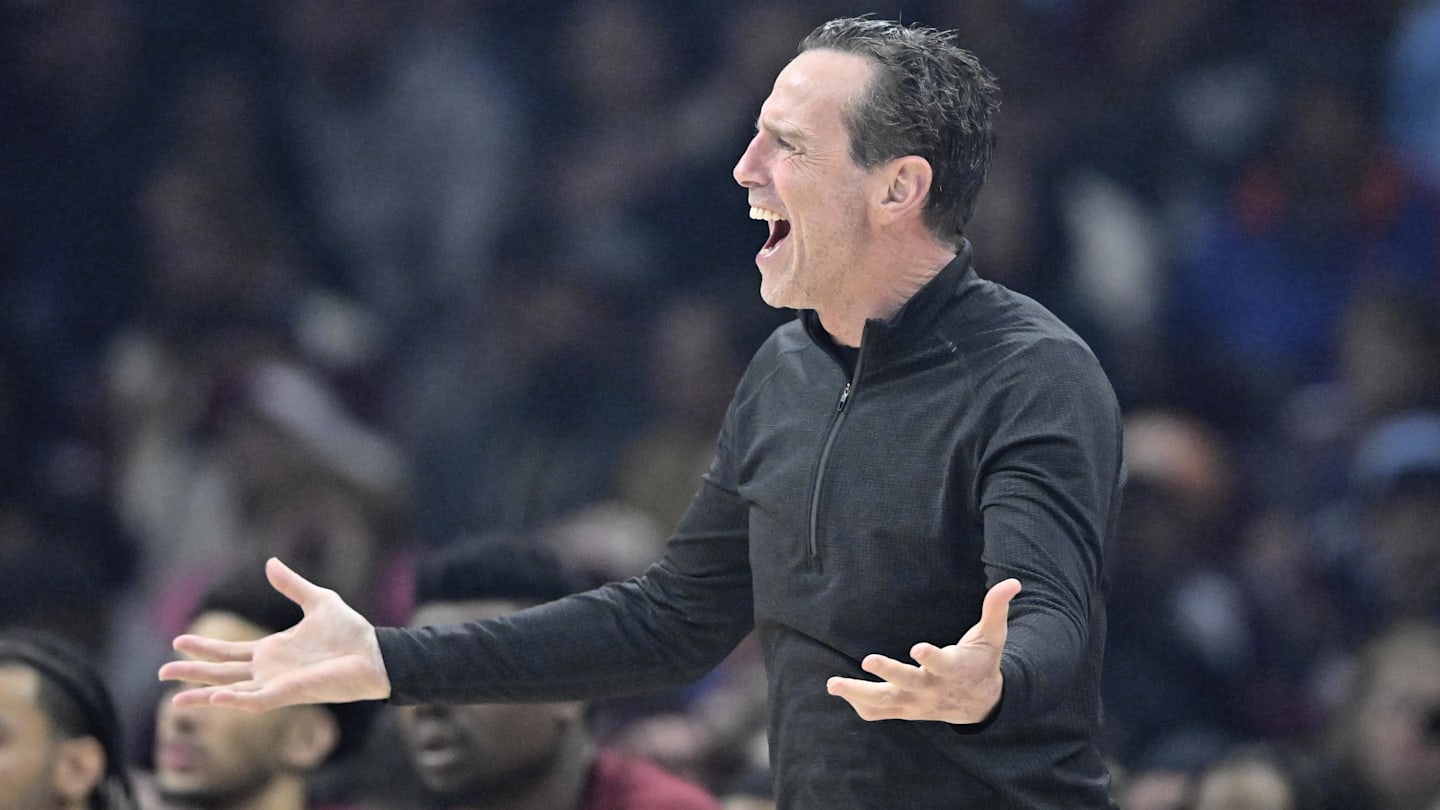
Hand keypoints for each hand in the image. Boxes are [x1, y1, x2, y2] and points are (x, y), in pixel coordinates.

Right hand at [158, 557, 390, 710]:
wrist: (374, 652)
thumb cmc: (351, 632)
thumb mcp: (317, 600)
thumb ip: (291, 585)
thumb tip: (269, 563)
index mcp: (273, 650)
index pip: (229, 652)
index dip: (204, 648)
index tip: (178, 641)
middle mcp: (269, 670)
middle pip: (221, 673)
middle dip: (192, 673)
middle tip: (162, 671)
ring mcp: (276, 684)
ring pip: (230, 692)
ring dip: (202, 696)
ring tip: (173, 700)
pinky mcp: (288, 693)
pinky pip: (255, 701)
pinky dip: (234, 701)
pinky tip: (213, 699)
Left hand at [826, 578, 1019, 723]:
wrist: (981, 704)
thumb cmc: (982, 662)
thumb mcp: (993, 637)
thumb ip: (996, 609)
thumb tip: (1012, 583)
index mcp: (955, 670)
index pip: (943, 665)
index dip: (931, 657)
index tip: (918, 648)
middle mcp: (933, 689)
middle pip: (909, 684)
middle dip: (889, 672)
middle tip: (868, 659)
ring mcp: (917, 703)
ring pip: (886, 703)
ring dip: (859, 693)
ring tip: (833, 683)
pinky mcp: (905, 710)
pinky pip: (879, 713)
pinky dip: (860, 705)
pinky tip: (841, 692)